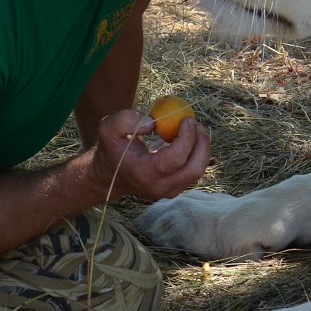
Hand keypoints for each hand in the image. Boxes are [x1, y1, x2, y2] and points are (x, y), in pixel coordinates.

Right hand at [89, 108, 211, 202]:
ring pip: (198, 170)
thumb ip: (125, 120)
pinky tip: (187, 138)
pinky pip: (195, 169)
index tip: (187, 119)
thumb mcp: (108, 128)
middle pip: (194, 169)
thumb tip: (153, 123)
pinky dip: (196, 152)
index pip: (176, 159)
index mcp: (144, 174)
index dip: (187, 137)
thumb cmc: (112, 148)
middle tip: (196, 123)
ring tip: (191, 128)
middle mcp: (160, 187)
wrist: (110, 174)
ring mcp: (170, 191)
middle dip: (201, 143)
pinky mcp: (177, 188)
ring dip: (201, 146)